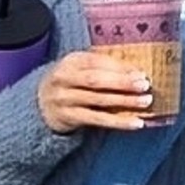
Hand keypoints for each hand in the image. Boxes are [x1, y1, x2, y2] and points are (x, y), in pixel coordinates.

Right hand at [38, 50, 153, 133]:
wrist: (39, 103)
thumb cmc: (70, 83)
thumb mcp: (80, 69)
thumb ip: (103, 67)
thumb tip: (136, 72)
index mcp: (71, 61)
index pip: (97, 61)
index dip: (120, 67)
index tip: (140, 72)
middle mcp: (64, 78)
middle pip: (96, 80)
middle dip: (122, 82)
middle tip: (144, 85)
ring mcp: (65, 99)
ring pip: (98, 100)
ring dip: (124, 101)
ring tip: (145, 102)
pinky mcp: (69, 117)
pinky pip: (98, 120)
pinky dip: (118, 122)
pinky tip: (135, 123)